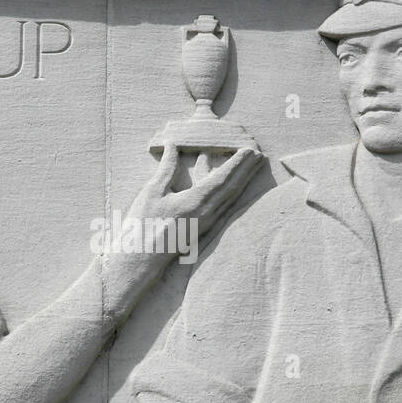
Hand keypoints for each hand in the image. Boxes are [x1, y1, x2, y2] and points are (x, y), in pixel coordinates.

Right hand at [129, 144, 260, 239]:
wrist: (142, 257)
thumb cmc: (143, 224)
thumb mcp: (153, 191)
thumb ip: (167, 167)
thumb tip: (173, 145)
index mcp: (195, 202)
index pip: (223, 179)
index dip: (237, 164)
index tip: (250, 150)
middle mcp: (207, 213)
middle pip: (232, 188)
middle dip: (246, 170)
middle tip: (259, 154)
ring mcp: (207, 222)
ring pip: (230, 197)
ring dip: (242, 180)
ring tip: (253, 165)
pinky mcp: (204, 226)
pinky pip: (222, 205)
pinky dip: (229, 190)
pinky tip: (231, 181)